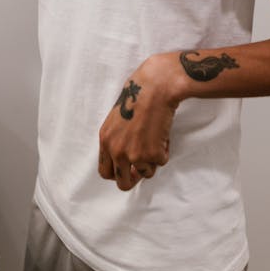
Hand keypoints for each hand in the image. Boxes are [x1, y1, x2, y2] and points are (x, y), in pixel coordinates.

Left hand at [97, 55, 178, 191]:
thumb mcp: (117, 120)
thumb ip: (117, 141)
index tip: (127, 171)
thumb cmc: (138, 96)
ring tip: (154, 138)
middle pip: (123, 182)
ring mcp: (133, 154)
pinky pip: (161, 162)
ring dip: (152, 160)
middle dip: (134, 180)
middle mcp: (116, 150)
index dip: (118, 174)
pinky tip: (162, 133)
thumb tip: (126, 161)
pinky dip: (164, 151)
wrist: (154, 88)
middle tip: (143, 169)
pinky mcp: (152, 154)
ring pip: (146, 173)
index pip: (105, 171)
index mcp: (105, 140)